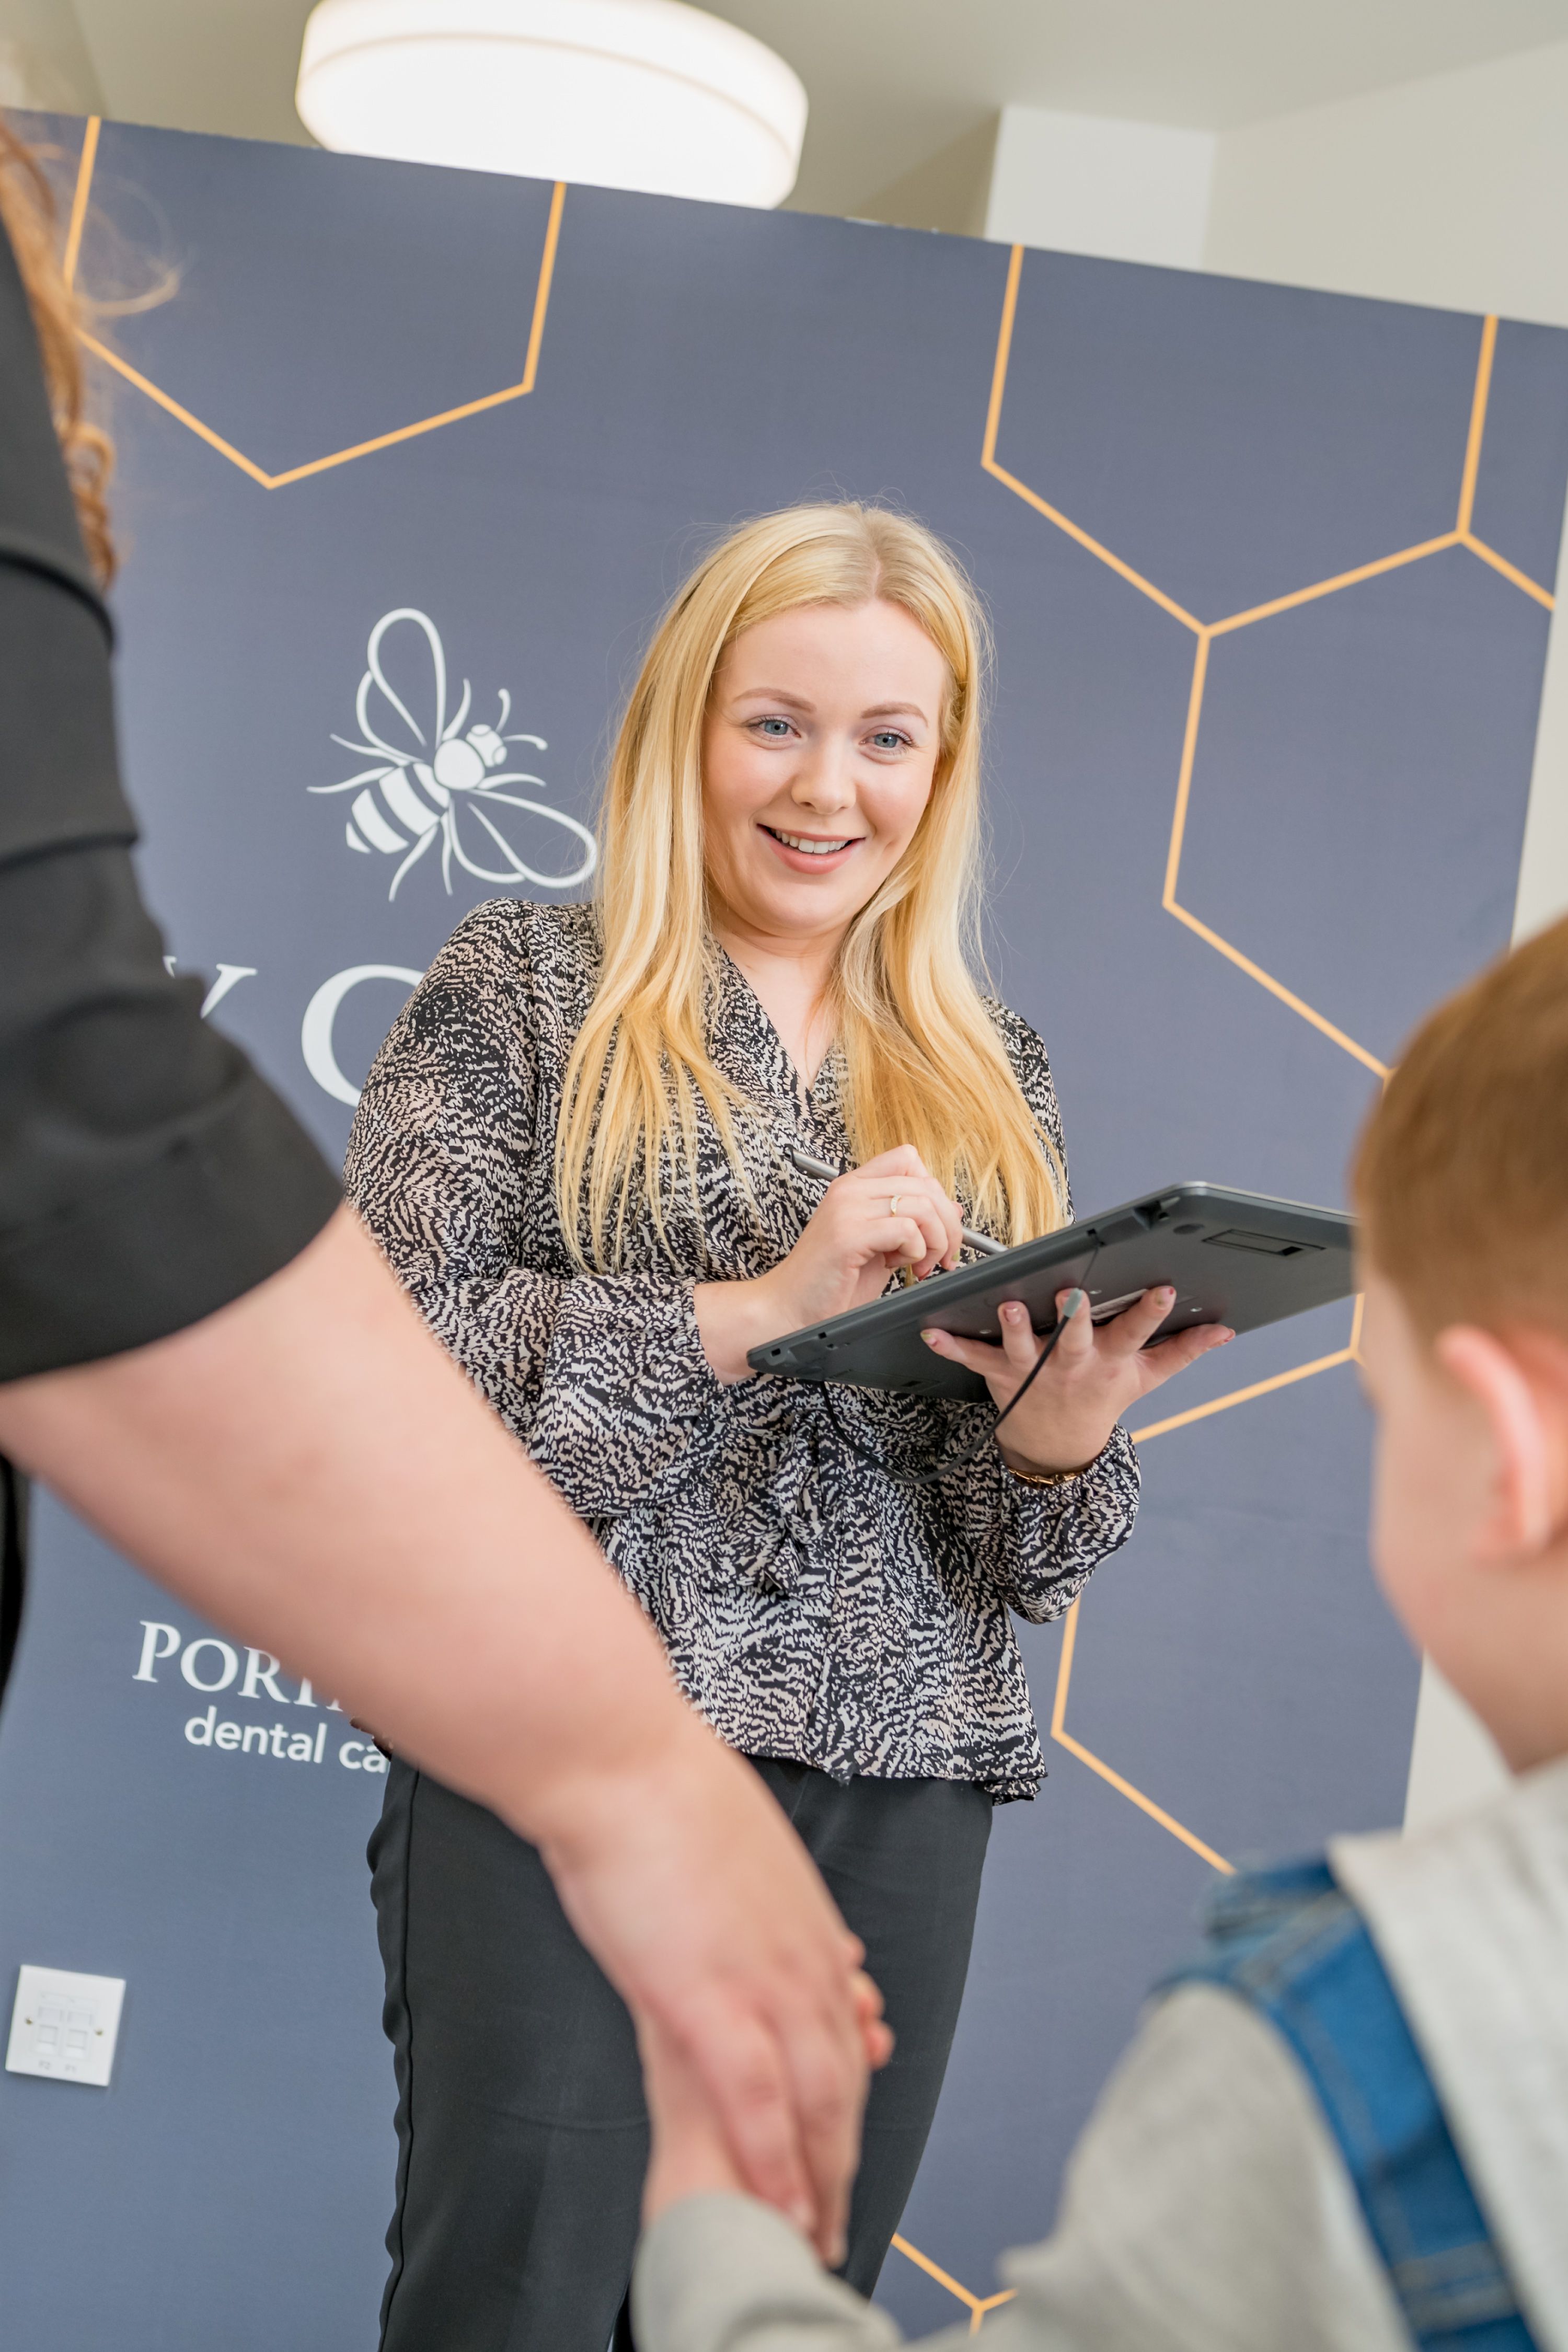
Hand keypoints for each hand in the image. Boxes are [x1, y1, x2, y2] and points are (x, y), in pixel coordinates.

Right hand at [0, 1213, 881, 2266]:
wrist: (586, 1718)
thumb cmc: (604, 1722)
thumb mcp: (655, 1757)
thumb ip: (664, 1786)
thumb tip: (634, 1771)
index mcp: (765, 1864)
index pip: (822, 1953)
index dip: (845, 2010)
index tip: (866, 2037)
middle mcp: (777, 1915)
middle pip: (827, 2042)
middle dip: (842, 2119)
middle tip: (848, 2181)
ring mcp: (750, 1958)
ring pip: (803, 2092)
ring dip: (813, 2168)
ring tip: (817, 2232)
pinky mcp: (708, 1991)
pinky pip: (751, 2106)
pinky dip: (769, 2169)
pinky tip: (776, 2216)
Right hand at [695, 1146, 963, 1382]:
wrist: (789, 1309)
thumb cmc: (831, 1282)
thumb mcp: (880, 1246)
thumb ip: (910, 1224)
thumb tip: (952, 1209)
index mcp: (854, 1186)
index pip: (908, 1159)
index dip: (933, 1192)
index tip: (936, 1228)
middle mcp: (850, 1190)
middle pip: (925, 1184)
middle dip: (947, 1225)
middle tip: (941, 1257)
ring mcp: (847, 1209)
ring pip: (922, 1206)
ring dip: (934, 1242)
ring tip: (919, 1267)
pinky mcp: (847, 1235)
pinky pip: (906, 1230)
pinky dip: (916, 1253)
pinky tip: (899, 1269)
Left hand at [921, 1285, 1232, 1474]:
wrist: (1056, 1445)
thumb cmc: (1102, 1396)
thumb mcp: (1145, 1378)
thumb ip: (1182, 1350)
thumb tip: (1225, 1329)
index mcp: (1110, 1361)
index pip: (1136, 1333)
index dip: (1151, 1312)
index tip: (1163, 1288)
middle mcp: (1072, 1365)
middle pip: (1075, 1339)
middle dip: (1076, 1318)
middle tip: (1075, 1296)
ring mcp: (1033, 1370)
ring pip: (1023, 1347)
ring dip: (1015, 1327)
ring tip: (1009, 1307)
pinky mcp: (999, 1375)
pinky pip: (972, 1358)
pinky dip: (951, 1345)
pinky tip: (931, 1330)